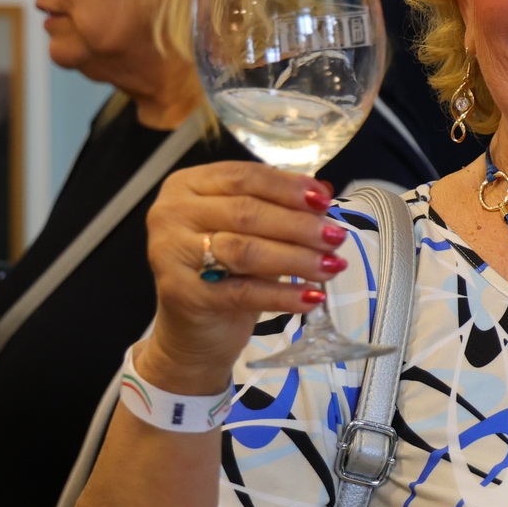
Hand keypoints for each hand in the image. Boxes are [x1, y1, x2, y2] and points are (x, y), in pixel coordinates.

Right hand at [141, 162, 347, 391]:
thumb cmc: (226, 271)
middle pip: (246, 212)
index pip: (244, 177)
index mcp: (187, 185)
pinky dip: (282, 295)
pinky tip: (311, 297)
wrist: (193, 329)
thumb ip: (281, 208)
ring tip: (332, 266)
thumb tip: (323, 191)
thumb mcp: (253, 232)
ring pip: (245, 250)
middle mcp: (171, 213)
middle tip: (336, 237)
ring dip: (296, 258)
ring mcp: (171, 253)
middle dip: (298, 225)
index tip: (325, 200)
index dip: (288, 187)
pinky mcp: (182, 294)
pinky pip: (243, 291)